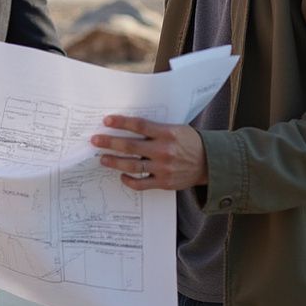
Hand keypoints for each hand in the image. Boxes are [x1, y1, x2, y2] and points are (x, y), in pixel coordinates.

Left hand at [91, 115, 206, 190]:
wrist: (210, 163)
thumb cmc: (190, 142)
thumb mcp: (176, 128)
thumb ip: (155, 129)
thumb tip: (129, 126)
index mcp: (166, 133)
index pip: (139, 125)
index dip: (121, 123)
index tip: (106, 121)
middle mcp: (163, 151)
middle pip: (131, 146)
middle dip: (110, 143)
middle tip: (95, 140)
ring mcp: (163, 168)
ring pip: (132, 166)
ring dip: (115, 162)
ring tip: (102, 158)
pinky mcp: (164, 182)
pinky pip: (141, 184)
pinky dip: (129, 180)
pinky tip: (122, 175)